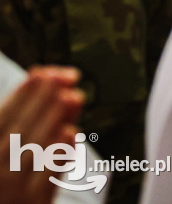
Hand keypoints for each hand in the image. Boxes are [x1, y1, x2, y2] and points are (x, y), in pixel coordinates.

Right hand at [0, 67, 84, 203]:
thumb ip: (27, 120)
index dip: (20, 95)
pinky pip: (46, 178)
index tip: (40, 72)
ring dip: (52, 121)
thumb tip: (55, 84)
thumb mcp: (9, 147)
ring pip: (31, 151)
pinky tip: (71, 132)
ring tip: (72, 96)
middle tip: (65, 76)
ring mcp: (11, 192)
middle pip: (18, 131)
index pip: (0, 120)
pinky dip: (57, 154)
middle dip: (42, 101)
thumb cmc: (11, 175)